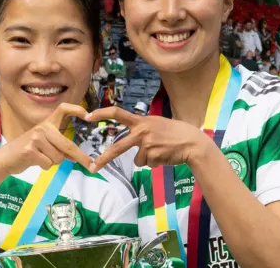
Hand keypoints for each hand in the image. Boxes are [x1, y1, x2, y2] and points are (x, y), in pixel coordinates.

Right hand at [0, 103, 93, 175]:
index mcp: (47, 123)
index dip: (76, 109)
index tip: (88, 115)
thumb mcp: (44, 145)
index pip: (62, 109)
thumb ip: (59, 147)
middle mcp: (42, 127)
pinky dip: (44, 166)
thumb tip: (75, 157)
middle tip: (91, 166)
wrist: (5, 158)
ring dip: (52, 162)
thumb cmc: (27, 151)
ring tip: (40, 157)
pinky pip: (48, 163)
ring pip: (58, 157)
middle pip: (67, 145)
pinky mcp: (30, 149)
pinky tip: (35, 161)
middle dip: (80, 158)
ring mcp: (36, 137)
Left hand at [85, 106, 214, 171]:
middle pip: (117, 148)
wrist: (192, 142)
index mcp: (141, 121)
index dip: (101, 114)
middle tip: (92, 167)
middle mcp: (141, 131)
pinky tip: (166, 155)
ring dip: (148, 159)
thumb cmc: (175, 132)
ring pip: (138, 160)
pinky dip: (156, 163)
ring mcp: (146, 145)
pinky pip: (148, 164)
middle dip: (104, 159)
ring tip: (162, 150)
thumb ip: (142, 128)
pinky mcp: (153, 157)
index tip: (87, 116)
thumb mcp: (157, 123)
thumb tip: (128, 140)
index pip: (117, 113)